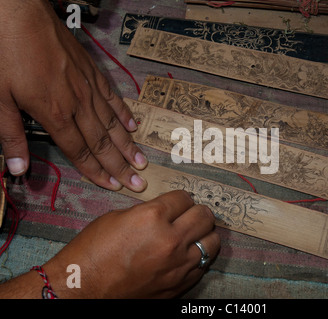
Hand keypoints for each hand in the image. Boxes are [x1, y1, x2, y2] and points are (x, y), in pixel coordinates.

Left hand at [0, 0, 146, 191]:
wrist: (19, 12)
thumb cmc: (5, 52)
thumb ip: (10, 135)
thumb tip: (17, 169)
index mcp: (55, 113)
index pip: (80, 151)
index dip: (97, 172)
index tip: (113, 186)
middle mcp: (77, 103)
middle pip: (102, 141)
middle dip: (120, 165)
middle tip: (138, 182)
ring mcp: (88, 86)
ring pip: (112, 122)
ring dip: (127, 144)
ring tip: (141, 160)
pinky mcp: (91, 71)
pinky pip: (112, 97)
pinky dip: (123, 113)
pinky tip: (132, 125)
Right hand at [39, 190, 219, 297]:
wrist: (83, 289)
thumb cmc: (93, 253)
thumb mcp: (118, 218)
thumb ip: (148, 211)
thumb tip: (167, 211)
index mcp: (152, 217)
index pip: (184, 198)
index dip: (180, 198)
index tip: (178, 202)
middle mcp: (170, 240)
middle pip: (204, 216)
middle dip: (197, 211)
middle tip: (190, 214)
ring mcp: (178, 265)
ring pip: (212, 241)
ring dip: (204, 234)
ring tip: (194, 233)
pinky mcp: (179, 284)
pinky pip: (203, 264)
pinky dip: (198, 256)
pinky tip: (187, 254)